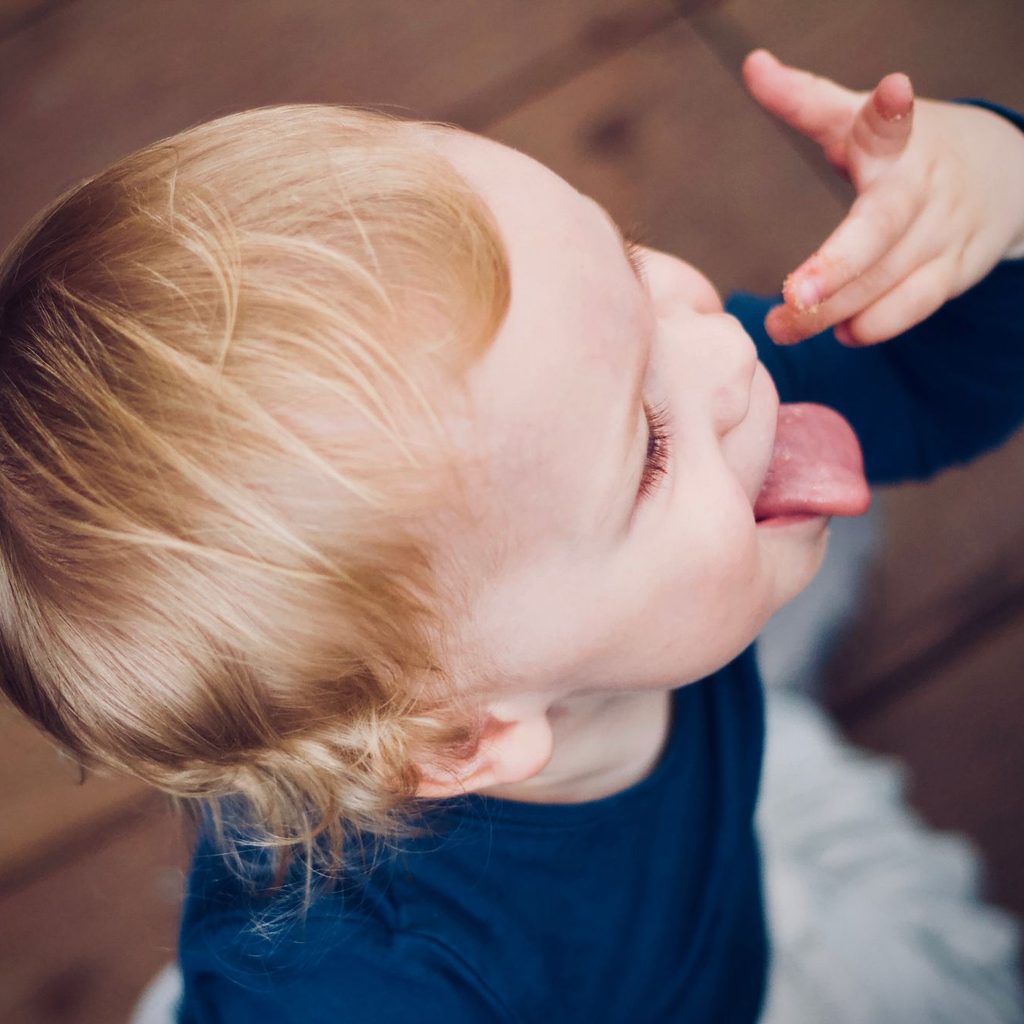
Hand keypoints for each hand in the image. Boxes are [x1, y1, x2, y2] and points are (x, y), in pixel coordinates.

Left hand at [742, 49, 1023, 345]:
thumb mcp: (858, 121)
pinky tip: (842, 334)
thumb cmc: (904, 150)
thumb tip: (752, 64)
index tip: (894, 90)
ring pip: (889, 278)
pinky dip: (877, 324)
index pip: (892, 122)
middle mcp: (923, 186)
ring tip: (784, 326)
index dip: (890, 109)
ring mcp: (943, 231)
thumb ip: (804, 100)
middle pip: (882, 228)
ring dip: (835, 309)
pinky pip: (916, 305)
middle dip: (838, 265)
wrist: (1001, 173)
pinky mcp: (955, 271)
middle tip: (793, 296)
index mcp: (897, 141)